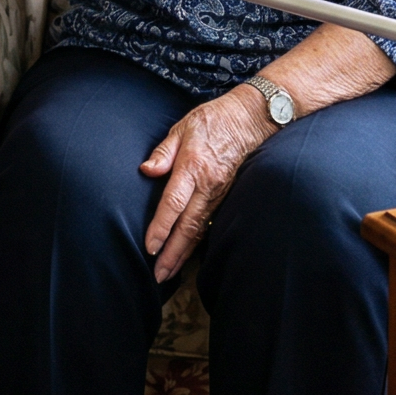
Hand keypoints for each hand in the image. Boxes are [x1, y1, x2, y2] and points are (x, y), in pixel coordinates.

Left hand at [140, 88, 276, 280]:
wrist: (249, 120)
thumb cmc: (212, 120)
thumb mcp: (182, 127)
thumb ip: (163, 152)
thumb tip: (146, 171)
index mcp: (193, 167)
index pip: (174, 203)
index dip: (162, 227)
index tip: (150, 247)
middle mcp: (208, 185)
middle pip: (188, 226)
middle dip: (173, 253)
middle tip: (159, 274)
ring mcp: (220, 193)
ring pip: (200, 229)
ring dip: (184, 252)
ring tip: (170, 272)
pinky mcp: (226, 196)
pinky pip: (210, 223)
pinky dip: (197, 242)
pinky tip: (187, 253)